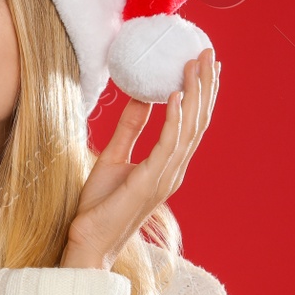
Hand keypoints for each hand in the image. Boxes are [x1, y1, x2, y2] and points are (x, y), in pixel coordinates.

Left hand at [63, 48, 219, 268]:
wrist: (87, 240)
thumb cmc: (99, 206)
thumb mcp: (113, 158)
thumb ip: (130, 129)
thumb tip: (141, 98)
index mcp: (167, 165)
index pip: (191, 123)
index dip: (200, 93)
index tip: (202, 64)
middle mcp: (173, 170)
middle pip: (197, 121)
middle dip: (204, 86)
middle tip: (207, 54)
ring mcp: (165, 177)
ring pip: (189, 128)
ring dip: (194, 94)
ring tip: (195, 64)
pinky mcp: (150, 182)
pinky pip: (167, 145)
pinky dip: (174, 119)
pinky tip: (176, 95)